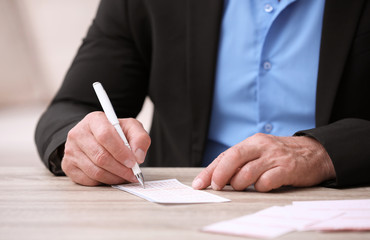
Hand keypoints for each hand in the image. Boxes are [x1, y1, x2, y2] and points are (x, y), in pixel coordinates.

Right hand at [61, 112, 150, 185]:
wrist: (96, 138)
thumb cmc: (115, 133)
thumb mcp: (130, 128)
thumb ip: (140, 138)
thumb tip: (139, 156)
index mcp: (94, 120)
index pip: (106, 136)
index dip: (121, 151)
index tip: (133, 161)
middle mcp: (78, 134)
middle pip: (100, 156)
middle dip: (121, 169)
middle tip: (133, 174)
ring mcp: (70, 151)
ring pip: (95, 171)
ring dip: (114, 177)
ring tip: (126, 176)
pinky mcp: (68, 166)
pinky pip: (88, 180)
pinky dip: (104, 182)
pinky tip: (113, 177)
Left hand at [192, 133, 335, 191]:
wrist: (315, 152)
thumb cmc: (281, 155)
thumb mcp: (260, 152)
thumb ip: (242, 162)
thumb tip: (218, 178)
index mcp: (252, 141)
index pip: (226, 155)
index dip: (210, 170)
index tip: (199, 183)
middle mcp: (262, 146)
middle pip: (233, 158)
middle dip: (219, 174)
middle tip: (216, 187)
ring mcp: (275, 157)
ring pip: (247, 172)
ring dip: (239, 184)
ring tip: (242, 187)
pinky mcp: (287, 169)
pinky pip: (266, 182)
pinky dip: (259, 188)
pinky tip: (262, 186)